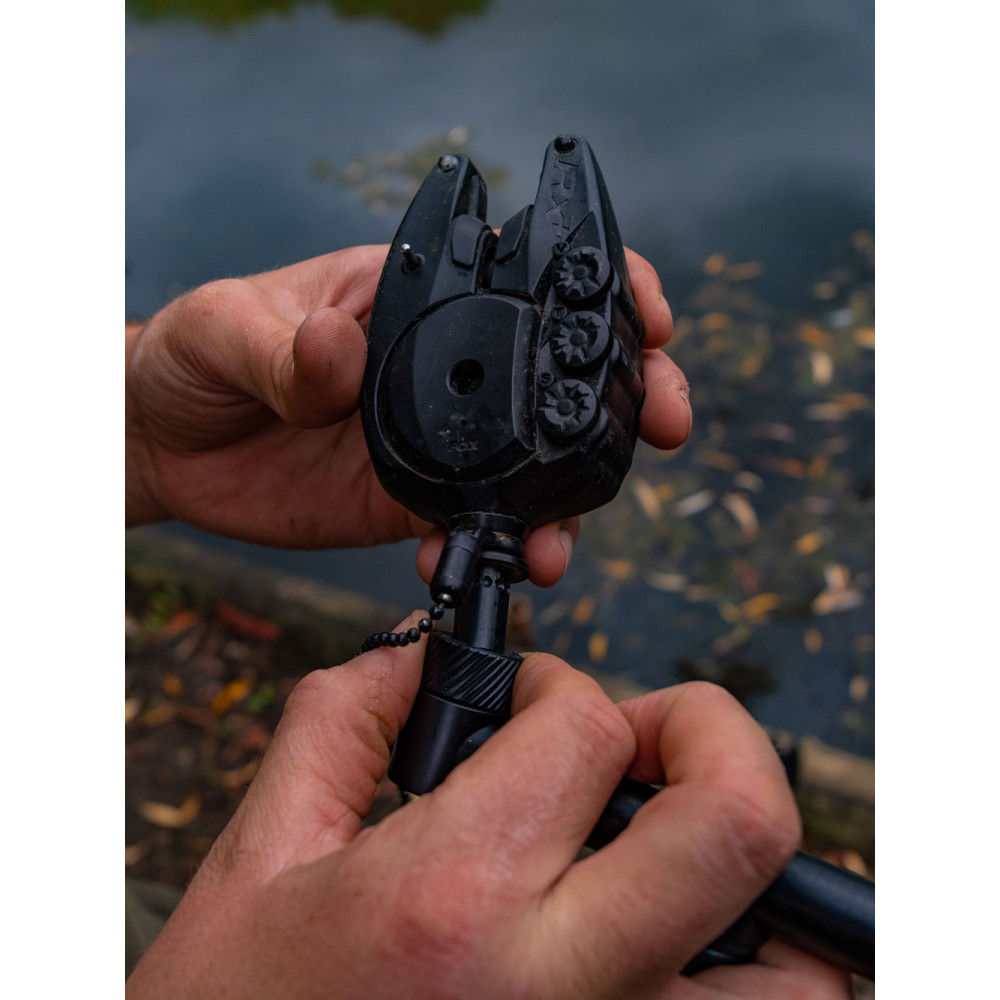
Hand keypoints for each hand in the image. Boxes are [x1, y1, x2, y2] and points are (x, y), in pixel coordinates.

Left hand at [125, 246, 690, 585]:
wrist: (165, 443)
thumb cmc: (196, 355)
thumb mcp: (229, 328)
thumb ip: (287, 346)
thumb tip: (341, 350)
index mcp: (416, 299)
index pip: (528, 281)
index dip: (604, 292)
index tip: (652, 318)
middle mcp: (444, 371)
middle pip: (557, 378)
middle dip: (626, 399)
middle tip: (662, 422)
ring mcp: (436, 441)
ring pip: (531, 466)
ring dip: (566, 503)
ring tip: (556, 541)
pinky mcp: (409, 503)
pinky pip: (470, 527)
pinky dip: (490, 550)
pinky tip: (481, 567)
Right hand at [126, 619, 850, 998]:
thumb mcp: (258, 862)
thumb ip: (342, 725)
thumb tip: (415, 660)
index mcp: (452, 897)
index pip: (587, 730)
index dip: (561, 684)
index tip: (530, 702)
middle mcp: (558, 986)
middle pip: (737, 821)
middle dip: (713, 733)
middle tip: (649, 738)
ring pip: (798, 968)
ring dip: (764, 876)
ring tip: (682, 843)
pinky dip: (757, 971)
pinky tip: (686, 936)